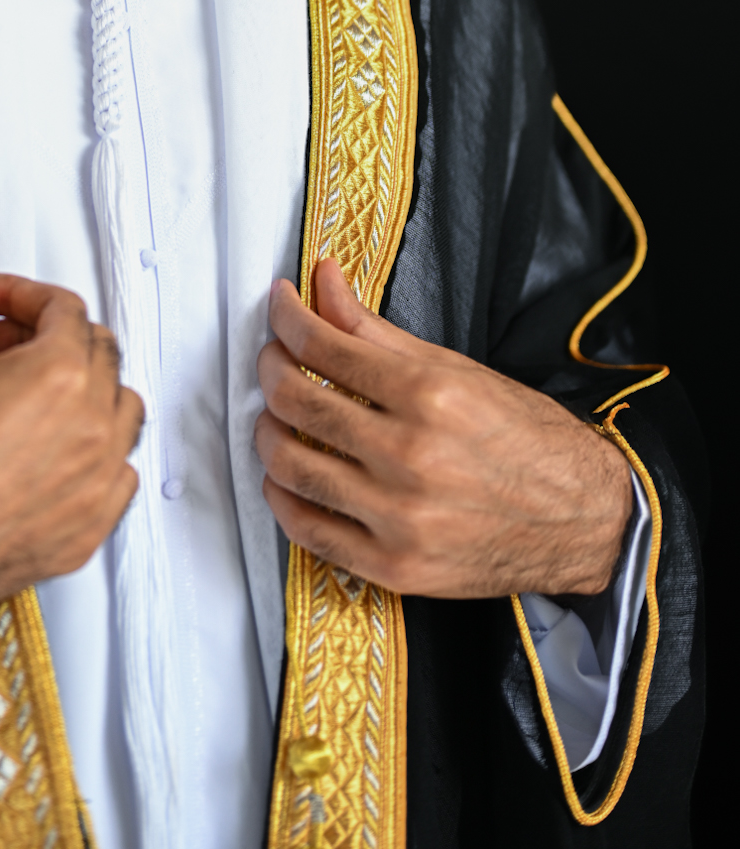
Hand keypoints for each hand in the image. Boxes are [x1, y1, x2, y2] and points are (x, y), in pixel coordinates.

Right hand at [0, 247, 143, 651]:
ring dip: (84, 389)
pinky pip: (117, 477)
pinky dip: (93, 453)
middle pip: (98, 353)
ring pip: (122, 412)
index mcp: (57, 377)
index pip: (63, 308)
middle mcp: (91, 430)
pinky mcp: (85, 535)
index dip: (19, 293)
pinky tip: (46, 451)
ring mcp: (94, 488)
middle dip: (49, 335)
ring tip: (25, 393)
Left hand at [255, 258, 632, 598]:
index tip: (281, 306)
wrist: (582, 519)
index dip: (286, 317)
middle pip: (295, 400)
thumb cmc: (523, 437)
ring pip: (289, 465)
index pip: (321, 345)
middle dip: (270, 365)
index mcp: (428, 396)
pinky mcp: (395, 568)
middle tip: (274, 355)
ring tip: (277, 413)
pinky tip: (285, 474)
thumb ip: (375, 329)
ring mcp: (399, 519)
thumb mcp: (455, 369)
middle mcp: (410, 458)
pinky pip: (307, 530)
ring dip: (266, 428)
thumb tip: (322, 280)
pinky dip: (281, 495)